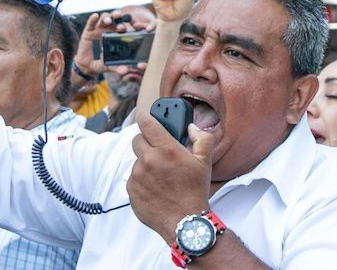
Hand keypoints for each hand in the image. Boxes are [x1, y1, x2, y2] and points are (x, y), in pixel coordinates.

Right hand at [74, 11, 138, 75]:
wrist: (86, 67)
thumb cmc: (100, 65)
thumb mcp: (109, 66)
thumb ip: (117, 67)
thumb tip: (125, 71)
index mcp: (114, 38)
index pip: (120, 29)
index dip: (123, 26)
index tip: (126, 27)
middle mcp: (107, 32)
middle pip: (113, 20)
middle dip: (116, 17)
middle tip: (119, 17)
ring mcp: (97, 31)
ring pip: (103, 20)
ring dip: (106, 18)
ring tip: (108, 21)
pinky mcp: (87, 32)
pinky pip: (90, 24)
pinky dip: (93, 19)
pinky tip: (95, 16)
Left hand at [128, 110, 212, 241]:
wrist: (184, 221)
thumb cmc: (195, 191)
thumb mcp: (205, 161)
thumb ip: (201, 138)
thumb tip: (191, 127)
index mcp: (166, 149)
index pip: (147, 123)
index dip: (145, 116)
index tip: (145, 116)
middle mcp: (149, 160)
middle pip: (137, 140)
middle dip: (147, 141)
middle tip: (158, 150)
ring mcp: (138, 176)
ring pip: (136, 160)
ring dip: (146, 163)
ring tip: (161, 174)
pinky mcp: (131, 190)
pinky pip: (133, 178)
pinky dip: (142, 179)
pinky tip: (155, 187)